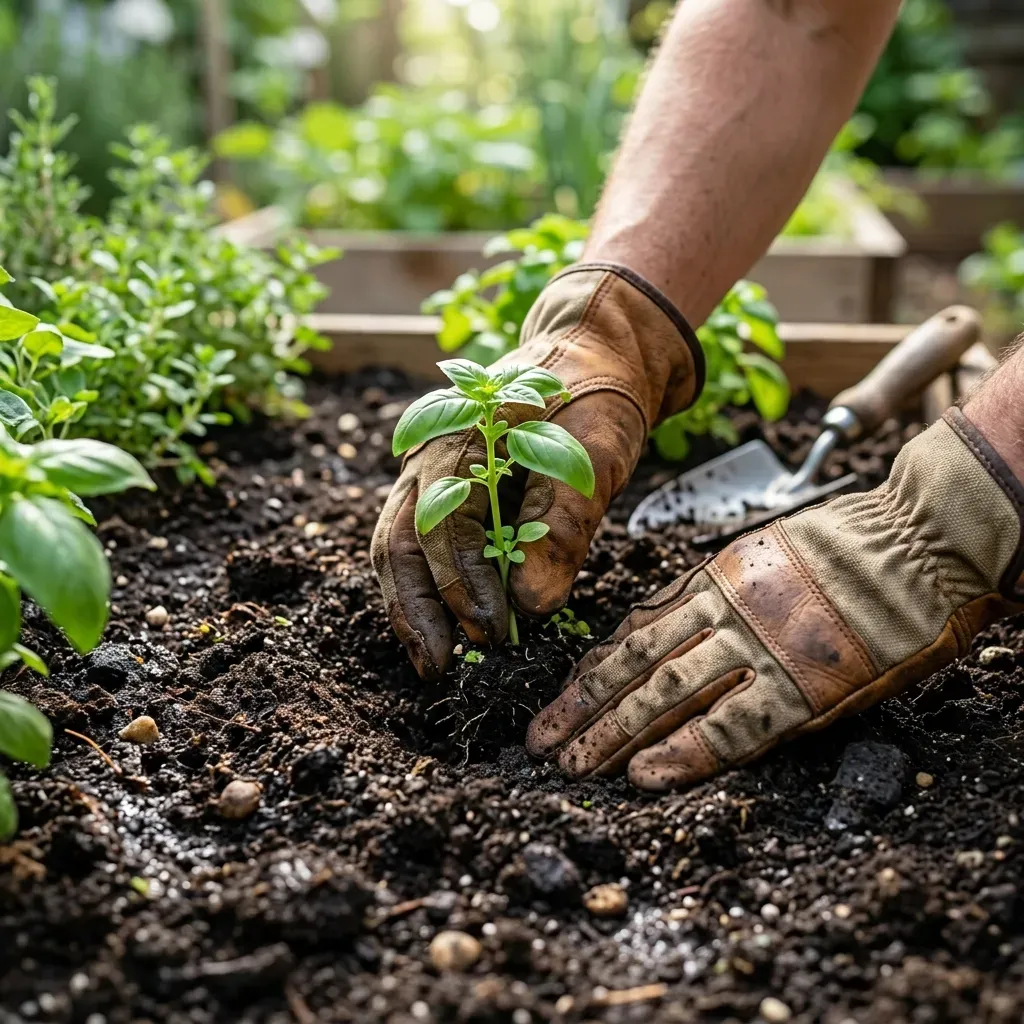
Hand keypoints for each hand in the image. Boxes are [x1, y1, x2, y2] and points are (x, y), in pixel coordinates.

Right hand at [371, 263, 703, 678]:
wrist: (593, 352)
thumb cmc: (596, 395)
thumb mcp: (595, 452)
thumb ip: (563, 524)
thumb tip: (530, 605)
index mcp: (459, 437)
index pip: (443, 527)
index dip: (464, 586)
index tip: (496, 633)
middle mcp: (428, 455)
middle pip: (398, 542)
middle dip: (418, 609)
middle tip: (441, 667)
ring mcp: (429, 470)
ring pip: (397, 545)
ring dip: (411, 605)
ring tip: (432, 659)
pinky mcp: (444, 487)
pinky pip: (417, 540)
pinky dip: (424, 585)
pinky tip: (441, 623)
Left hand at [527, 409, 1023, 788]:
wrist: (918, 541)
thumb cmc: (850, 547)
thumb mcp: (763, 555)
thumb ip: (716, 595)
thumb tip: (670, 631)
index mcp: (711, 580)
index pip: (633, 632)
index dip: (591, 672)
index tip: (560, 699)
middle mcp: (721, 613)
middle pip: (633, 667)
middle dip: (583, 709)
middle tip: (541, 745)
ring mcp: (758, 648)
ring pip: (664, 695)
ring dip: (613, 734)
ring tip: (572, 767)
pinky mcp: (800, 685)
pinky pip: (730, 727)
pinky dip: (685, 754)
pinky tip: (644, 777)